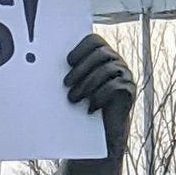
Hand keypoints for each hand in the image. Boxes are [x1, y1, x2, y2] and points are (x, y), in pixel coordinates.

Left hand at [65, 34, 135, 153]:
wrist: (104, 133)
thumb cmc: (86, 106)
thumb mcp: (78, 86)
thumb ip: (71, 73)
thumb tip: (46, 63)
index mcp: (104, 56)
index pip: (94, 40)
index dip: (81, 48)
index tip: (68, 61)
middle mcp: (117, 62)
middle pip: (100, 53)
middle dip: (81, 69)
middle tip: (66, 83)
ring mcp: (125, 75)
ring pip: (106, 70)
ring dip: (86, 84)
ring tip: (73, 98)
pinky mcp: (129, 91)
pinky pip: (114, 86)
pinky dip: (99, 96)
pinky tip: (90, 107)